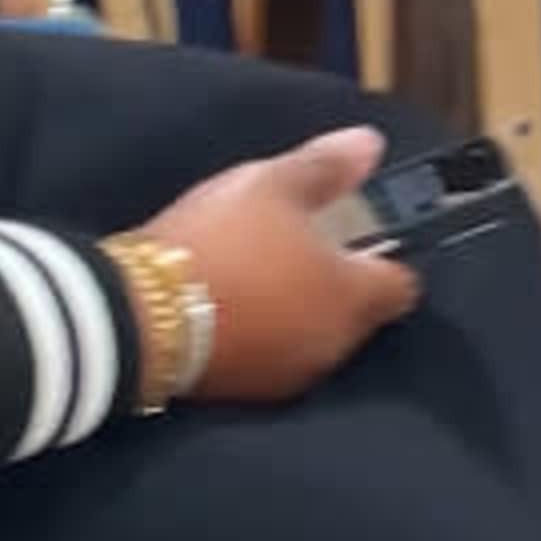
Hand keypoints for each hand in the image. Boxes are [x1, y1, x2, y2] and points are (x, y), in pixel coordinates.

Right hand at [139, 125, 422, 403]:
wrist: (138, 316)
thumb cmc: (221, 241)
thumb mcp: (274, 185)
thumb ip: (327, 168)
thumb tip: (370, 146)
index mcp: (353, 297)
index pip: (402, 284)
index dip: (387, 255)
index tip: (359, 236)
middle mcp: (333, 345)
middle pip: (358, 312)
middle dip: (337, 283)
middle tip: (297, 246)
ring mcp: (289, 376)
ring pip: (313, 336)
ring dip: (298, 310)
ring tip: (258, 274)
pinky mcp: (245, 394)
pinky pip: (272, 356)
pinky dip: (264, 335)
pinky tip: (232, 308)